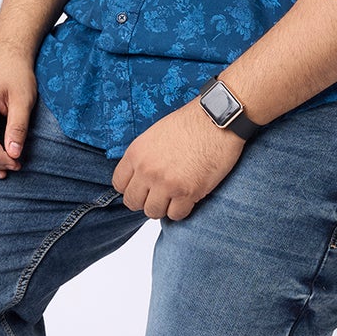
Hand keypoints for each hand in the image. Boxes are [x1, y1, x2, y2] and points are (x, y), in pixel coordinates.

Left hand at [113, 99, 245, 219]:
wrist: (217, 120)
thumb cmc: (190, 123)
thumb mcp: (154, 135)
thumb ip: (143, 157)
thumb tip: (140, 177)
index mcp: (136, 153)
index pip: (119, 184)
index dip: (132, 188)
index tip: (143, 187)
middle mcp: (147, 170)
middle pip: (133, 202)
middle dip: (146, 200)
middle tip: (160, 194)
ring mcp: (166, 183)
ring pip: (153, 212)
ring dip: (164, 207)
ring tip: (175, 196)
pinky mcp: (187, 192)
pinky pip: (176, 215)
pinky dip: (182, 210)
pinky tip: (189, 197)